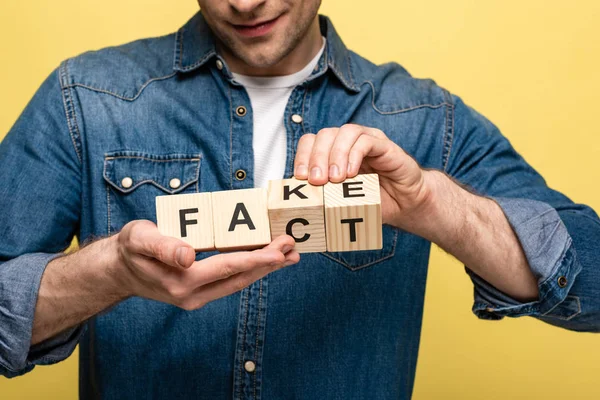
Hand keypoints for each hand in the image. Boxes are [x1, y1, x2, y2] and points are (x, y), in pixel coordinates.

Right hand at [111, 220, 298, 309]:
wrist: (120, 271)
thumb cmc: (130, 248)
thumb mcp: (140, 239)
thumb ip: (162, 246)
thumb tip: (187, 256)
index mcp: (181, 281)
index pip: (227, 268)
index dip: (255, 258)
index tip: (278, 251)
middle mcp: (193, 295)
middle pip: (240, 277)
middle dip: (269, 263)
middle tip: (293, 247)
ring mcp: (198, 296)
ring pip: (239, 281)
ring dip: (265, 268)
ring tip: (289, 255)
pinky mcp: (201, 292)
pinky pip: (231, 280)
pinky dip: (251, 268)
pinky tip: (266, 259)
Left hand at [293, 124, 433, 231]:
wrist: (405, 204)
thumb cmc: (372, 201)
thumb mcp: (342, 201)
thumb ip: (324, 197)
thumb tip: (298, 204)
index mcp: (333, 152)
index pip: (311, 141)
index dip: (302, 156)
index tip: (300, 177)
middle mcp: (348, 142)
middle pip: (325, 134)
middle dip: (316, 157)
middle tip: (316, 181)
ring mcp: (367, 140)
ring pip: (344, 132)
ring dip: (335, 155)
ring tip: (335, 179)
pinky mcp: (384, 146)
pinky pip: (366, 140)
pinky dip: (355, 155)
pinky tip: (352, 173)